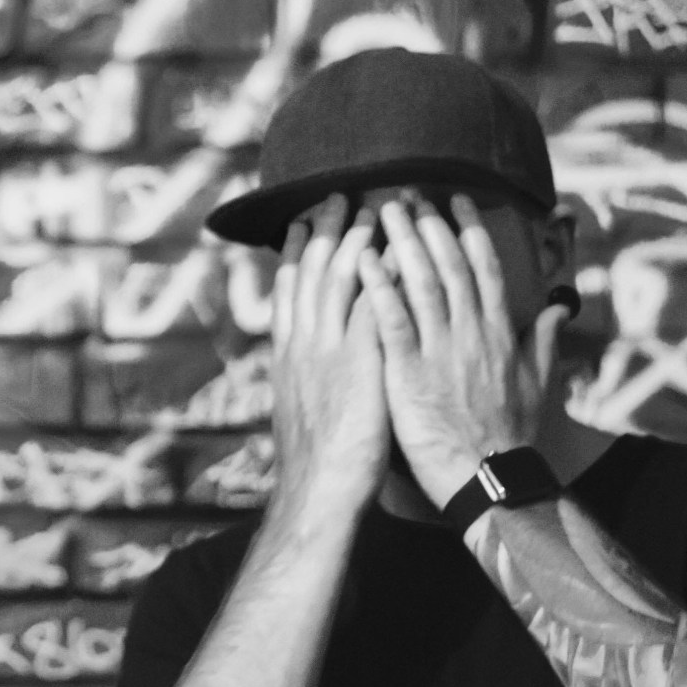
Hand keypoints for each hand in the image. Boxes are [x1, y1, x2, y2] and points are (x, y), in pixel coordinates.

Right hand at [268, 194, 389, 519]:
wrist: (318, 490)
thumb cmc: (316, 462)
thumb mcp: (300, 411)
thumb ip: (307, 379)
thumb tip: (307, 369)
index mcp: (288, 354)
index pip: (290, 289)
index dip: (298, 252)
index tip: (305, 222)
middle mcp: (302, 343)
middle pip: (310, 271)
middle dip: (323, 231)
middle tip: (336, 196)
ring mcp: (327, 349)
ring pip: (338, 278)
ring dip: (356, 239)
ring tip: (372, 208)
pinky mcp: (357, 360)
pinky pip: (372, 304)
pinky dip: (382, 275)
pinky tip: (398, 252)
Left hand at [357, 195, 569, 507]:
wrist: (490, 479)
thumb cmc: (510, 435)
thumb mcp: (538, 382)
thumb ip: (544, 340)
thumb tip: (562, 307)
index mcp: (500, 332)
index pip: (484, 268)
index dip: (469, 231)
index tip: (455, 201)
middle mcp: (472, 332)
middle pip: (450, 266)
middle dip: (430, 225)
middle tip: (407, 194)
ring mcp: (441, 351)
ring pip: (422, 284)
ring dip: (402, 243)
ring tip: (382, 212)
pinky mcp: (410, 373)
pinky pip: (392, 321)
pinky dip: (379, 288)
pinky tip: (363, 261)